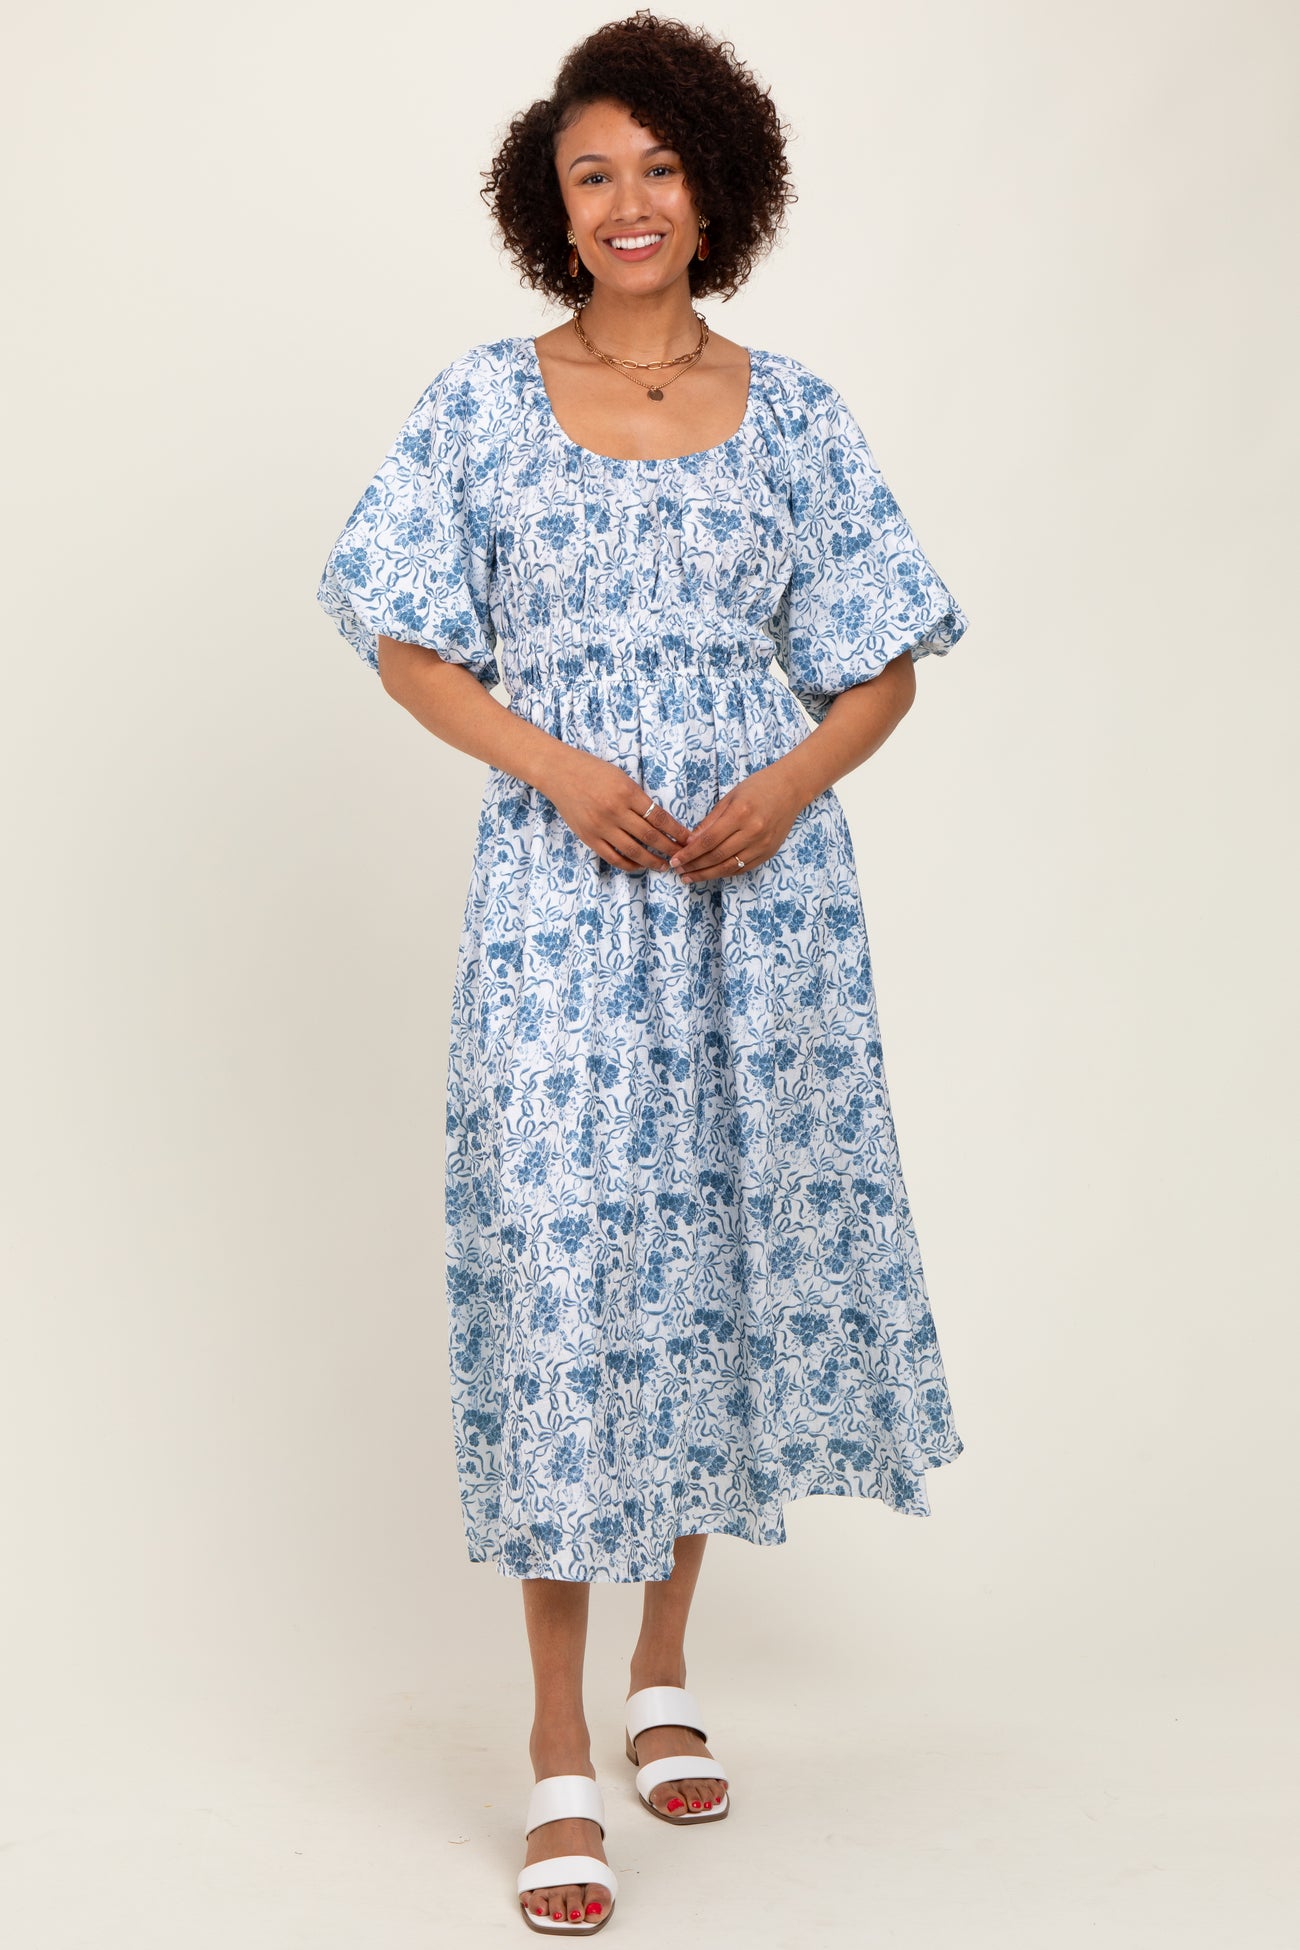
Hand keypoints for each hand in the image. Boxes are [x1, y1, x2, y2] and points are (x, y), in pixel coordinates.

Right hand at [545, 750, 691, 872]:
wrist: (559, 773)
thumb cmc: (593, 771)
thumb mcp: (621, 777)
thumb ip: (638, 799)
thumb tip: (660, 821)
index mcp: (627, 792)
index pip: (659, 817)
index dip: (676, 831)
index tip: (687, 839)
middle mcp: (615, 811)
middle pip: (650, 836)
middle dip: (670, 849)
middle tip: (682, 856)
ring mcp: (601, 826)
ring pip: (633, 851)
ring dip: (652, 861)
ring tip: (664, 865)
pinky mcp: (589, 837)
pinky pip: (613, 857)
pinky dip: (629, 864)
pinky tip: (639, 866)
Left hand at [669, 764, 807, 881]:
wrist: (790, 790)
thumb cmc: (758, 787)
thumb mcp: (730, 797)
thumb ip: (710, 822)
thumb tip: (690, 842)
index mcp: (740, 814)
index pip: (708, 840)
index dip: (690, 853)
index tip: (675, 860)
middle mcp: (753, 832)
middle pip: (717, 857)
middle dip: (694, 866)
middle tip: (679, 871)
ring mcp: (762, 845)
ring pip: (729, 867)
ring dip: (707, 875)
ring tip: (690, 878)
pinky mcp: (768, 853)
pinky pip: (743, 868)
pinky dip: (725, 873)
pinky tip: (711, 874)